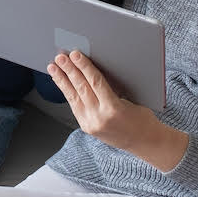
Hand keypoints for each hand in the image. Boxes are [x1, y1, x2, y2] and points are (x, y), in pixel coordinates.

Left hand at [48, 50, 188, 170]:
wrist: (144, 142)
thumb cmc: (141, 118)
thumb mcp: (130, 98)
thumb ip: (112, 85)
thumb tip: (94, 68)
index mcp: (114, 108)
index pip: (95, 82)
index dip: (84, 67)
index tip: (75, 54)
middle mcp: (100, 118)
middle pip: (81, 88)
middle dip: (69, 70)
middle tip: (60, 57)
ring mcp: (91, 124)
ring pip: (73, 98)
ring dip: (62, 80)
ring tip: (53, 67)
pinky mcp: (86, 127)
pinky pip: (75, 106)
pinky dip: (67, 92)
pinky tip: (61, 82)